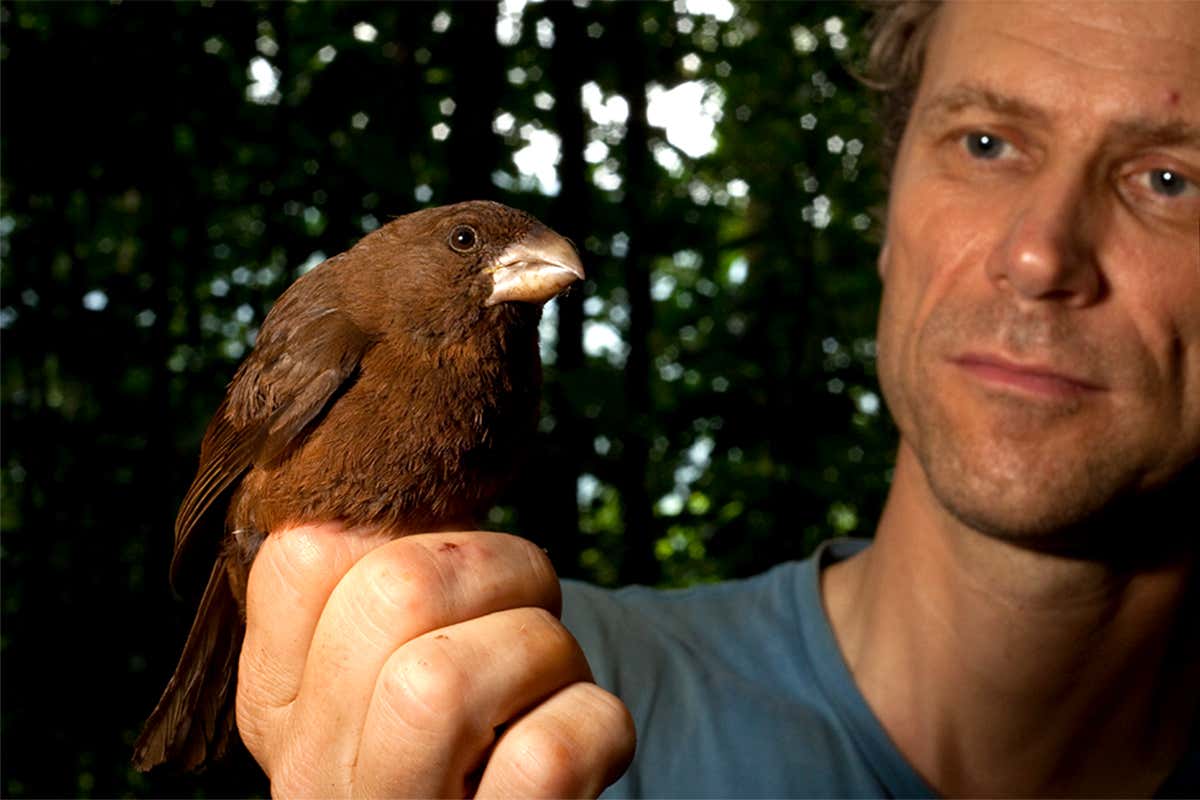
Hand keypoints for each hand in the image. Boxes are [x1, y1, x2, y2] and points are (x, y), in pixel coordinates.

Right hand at [235, 525, 635, 797]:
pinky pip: (546, 757)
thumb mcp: (392, 648)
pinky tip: (585, 736)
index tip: (454, 563)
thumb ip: (388, 576)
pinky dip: (595, 722)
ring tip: (549, 679)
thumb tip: (418, 455)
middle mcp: (309, 770)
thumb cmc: (464, 718)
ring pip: (448, 680)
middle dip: (499, 568)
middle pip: (392, 594)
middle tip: (527, 602)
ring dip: (543, 648)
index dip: (409, 524)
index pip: (301, 551)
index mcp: (276, 700)